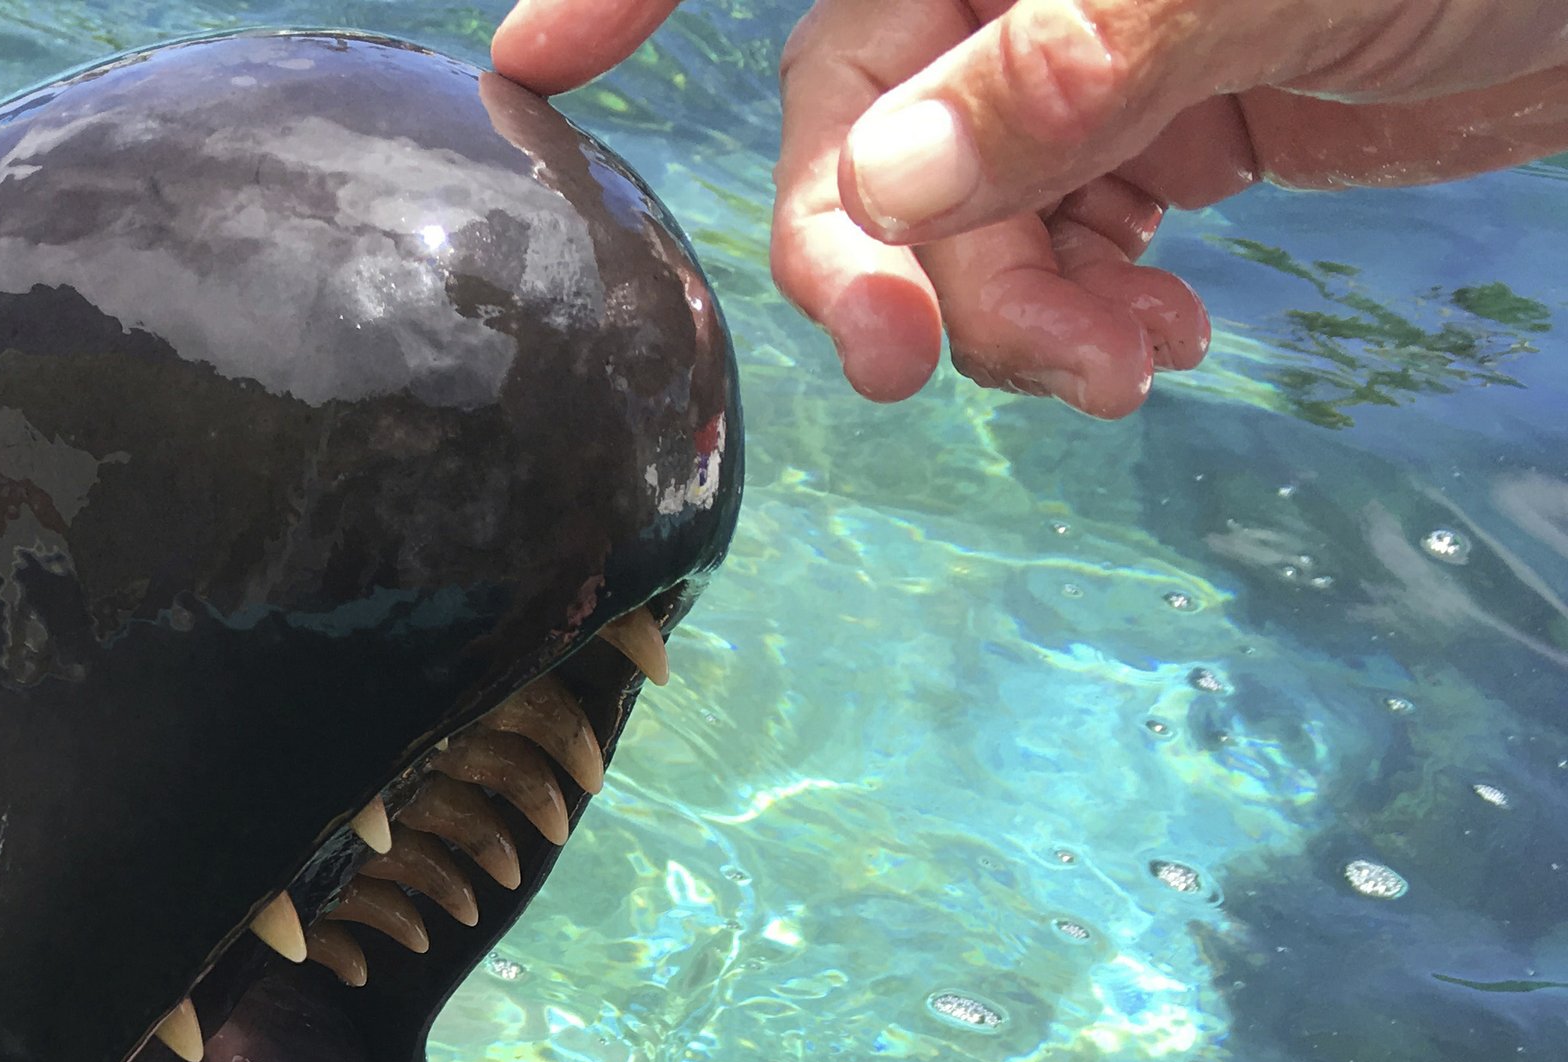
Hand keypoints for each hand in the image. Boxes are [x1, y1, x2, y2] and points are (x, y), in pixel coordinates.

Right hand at [491, 0, 1567, 416]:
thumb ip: (1062, 75)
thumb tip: (883, 188)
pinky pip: (1056, 245)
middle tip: (939, 365)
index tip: (540, 68)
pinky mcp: (1165, 129)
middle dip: (894, 259)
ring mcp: (1089, 50)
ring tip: (1125, 363)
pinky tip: (1158, 337)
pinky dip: (1080, 315)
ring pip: (956, 212)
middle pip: (863, 124)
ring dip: (1008, 316)